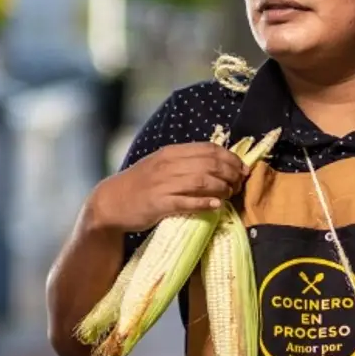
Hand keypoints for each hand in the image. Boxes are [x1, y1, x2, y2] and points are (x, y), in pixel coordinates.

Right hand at [91, 142, 245, 232]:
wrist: (112, 202)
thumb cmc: (141, 184)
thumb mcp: (162, 165)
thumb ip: (187, 162)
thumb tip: (219, 164)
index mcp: (172, 152)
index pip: (209, 149)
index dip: (231, 158)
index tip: (243, 169)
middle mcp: (168, 165)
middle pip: (210, 164)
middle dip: (231, 174)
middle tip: (238, 185)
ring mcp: (163, 184)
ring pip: (202, 181)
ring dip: (222, 188)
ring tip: (230, 195)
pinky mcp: (158, 204)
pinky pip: (187, 202)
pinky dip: (205, 203)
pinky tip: (216, 206)